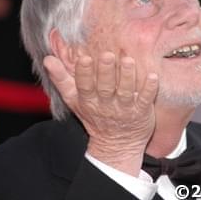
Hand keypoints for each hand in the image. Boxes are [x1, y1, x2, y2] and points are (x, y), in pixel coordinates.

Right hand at [43, 52, 158, 175]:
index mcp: (88, 101)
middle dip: (105, 72)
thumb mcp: (74, 101)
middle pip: (105, 88)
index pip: (84, 86)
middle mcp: (106, 105)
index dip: (84, 73)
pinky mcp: (142, 112)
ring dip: (127, 76)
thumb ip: (61, 79)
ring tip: (129, 60)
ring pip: (126, 92)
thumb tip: (47, 59)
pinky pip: (146, 100)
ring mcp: (125, 109)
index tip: (84, 58)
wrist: (117, 145)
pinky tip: (153, 76)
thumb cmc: (95, 116)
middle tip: (108, 55)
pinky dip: (149, 89)